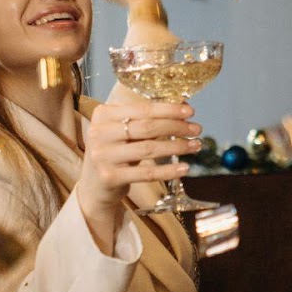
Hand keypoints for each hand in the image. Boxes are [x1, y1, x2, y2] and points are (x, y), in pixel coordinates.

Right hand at [82, 101, 201, 208]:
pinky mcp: (109, 177)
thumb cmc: (115, 152)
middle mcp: (99, 133)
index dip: (169, 109)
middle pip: (147, 127)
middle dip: (176, 127)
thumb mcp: (123, 131)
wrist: (94, 186)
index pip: (142, 109)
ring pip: (149, 148)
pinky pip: (146, 173)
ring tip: (196, 145)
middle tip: (197, 129)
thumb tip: (183, 106)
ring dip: (177, 146)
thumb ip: (145, 119)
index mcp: (103, 114)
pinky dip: (168, 170)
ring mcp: (103, 156)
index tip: (190, 111)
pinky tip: (184, 168)